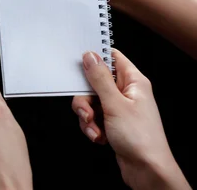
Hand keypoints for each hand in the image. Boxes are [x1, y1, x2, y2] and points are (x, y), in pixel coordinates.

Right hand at [72, 50, 189, 189]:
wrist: (147, 170)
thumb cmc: (140, 139)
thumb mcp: (114, 104)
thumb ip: (100, 79)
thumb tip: (90, 56)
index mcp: (134, 81)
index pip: (113, 57)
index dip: (96, 57)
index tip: (80, 65)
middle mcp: (127, 92)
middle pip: (95, 83)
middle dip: (85, 100)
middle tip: (87, 111)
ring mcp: (120, 108)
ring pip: (91, 102)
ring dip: (87, 117)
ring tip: (95, 129)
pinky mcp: (113, 122)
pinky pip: (94, 117)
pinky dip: (92, 127)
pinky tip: (99, 136)